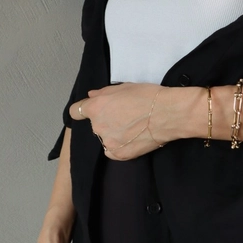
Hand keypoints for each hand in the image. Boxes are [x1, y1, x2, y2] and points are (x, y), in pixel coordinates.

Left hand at [69, 82, 200, 159]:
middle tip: (123, 117)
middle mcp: (98, 126)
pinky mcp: (119, 155)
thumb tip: (91, 96)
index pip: (75, 111)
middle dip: (104, 121)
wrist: (167, 114)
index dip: (83, 110)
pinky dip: (119, 147)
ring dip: (113, 134)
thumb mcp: (124, 87)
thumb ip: (103, 93)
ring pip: (104, 138)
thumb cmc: (147, 96)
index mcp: (95, 108)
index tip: (90, 110)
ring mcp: (108, 142)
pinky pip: (112, 151)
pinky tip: (131, 139)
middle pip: (94, 125)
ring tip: (131, 129)